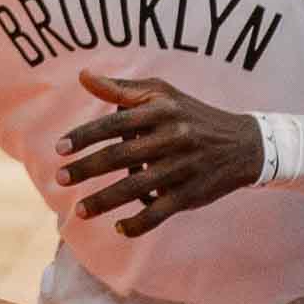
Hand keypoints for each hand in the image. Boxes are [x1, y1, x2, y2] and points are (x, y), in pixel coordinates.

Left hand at [55, 71, 264, 236]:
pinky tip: (119, 227)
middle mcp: (173, 138)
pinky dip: (140, 223)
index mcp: (161, 112)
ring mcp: (183, 168)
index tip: (60, 148)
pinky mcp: (192, 193)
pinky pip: (161, 212)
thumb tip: (83, 76)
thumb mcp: (162, 94)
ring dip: (105, 201)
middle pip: (122, 156)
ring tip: (80, 210)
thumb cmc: (191, 114)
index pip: (115, 124)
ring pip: (138, 188)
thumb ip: (121, 88)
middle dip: (87, 169)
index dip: (85, 136)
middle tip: (60, 178)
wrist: (244, 144)